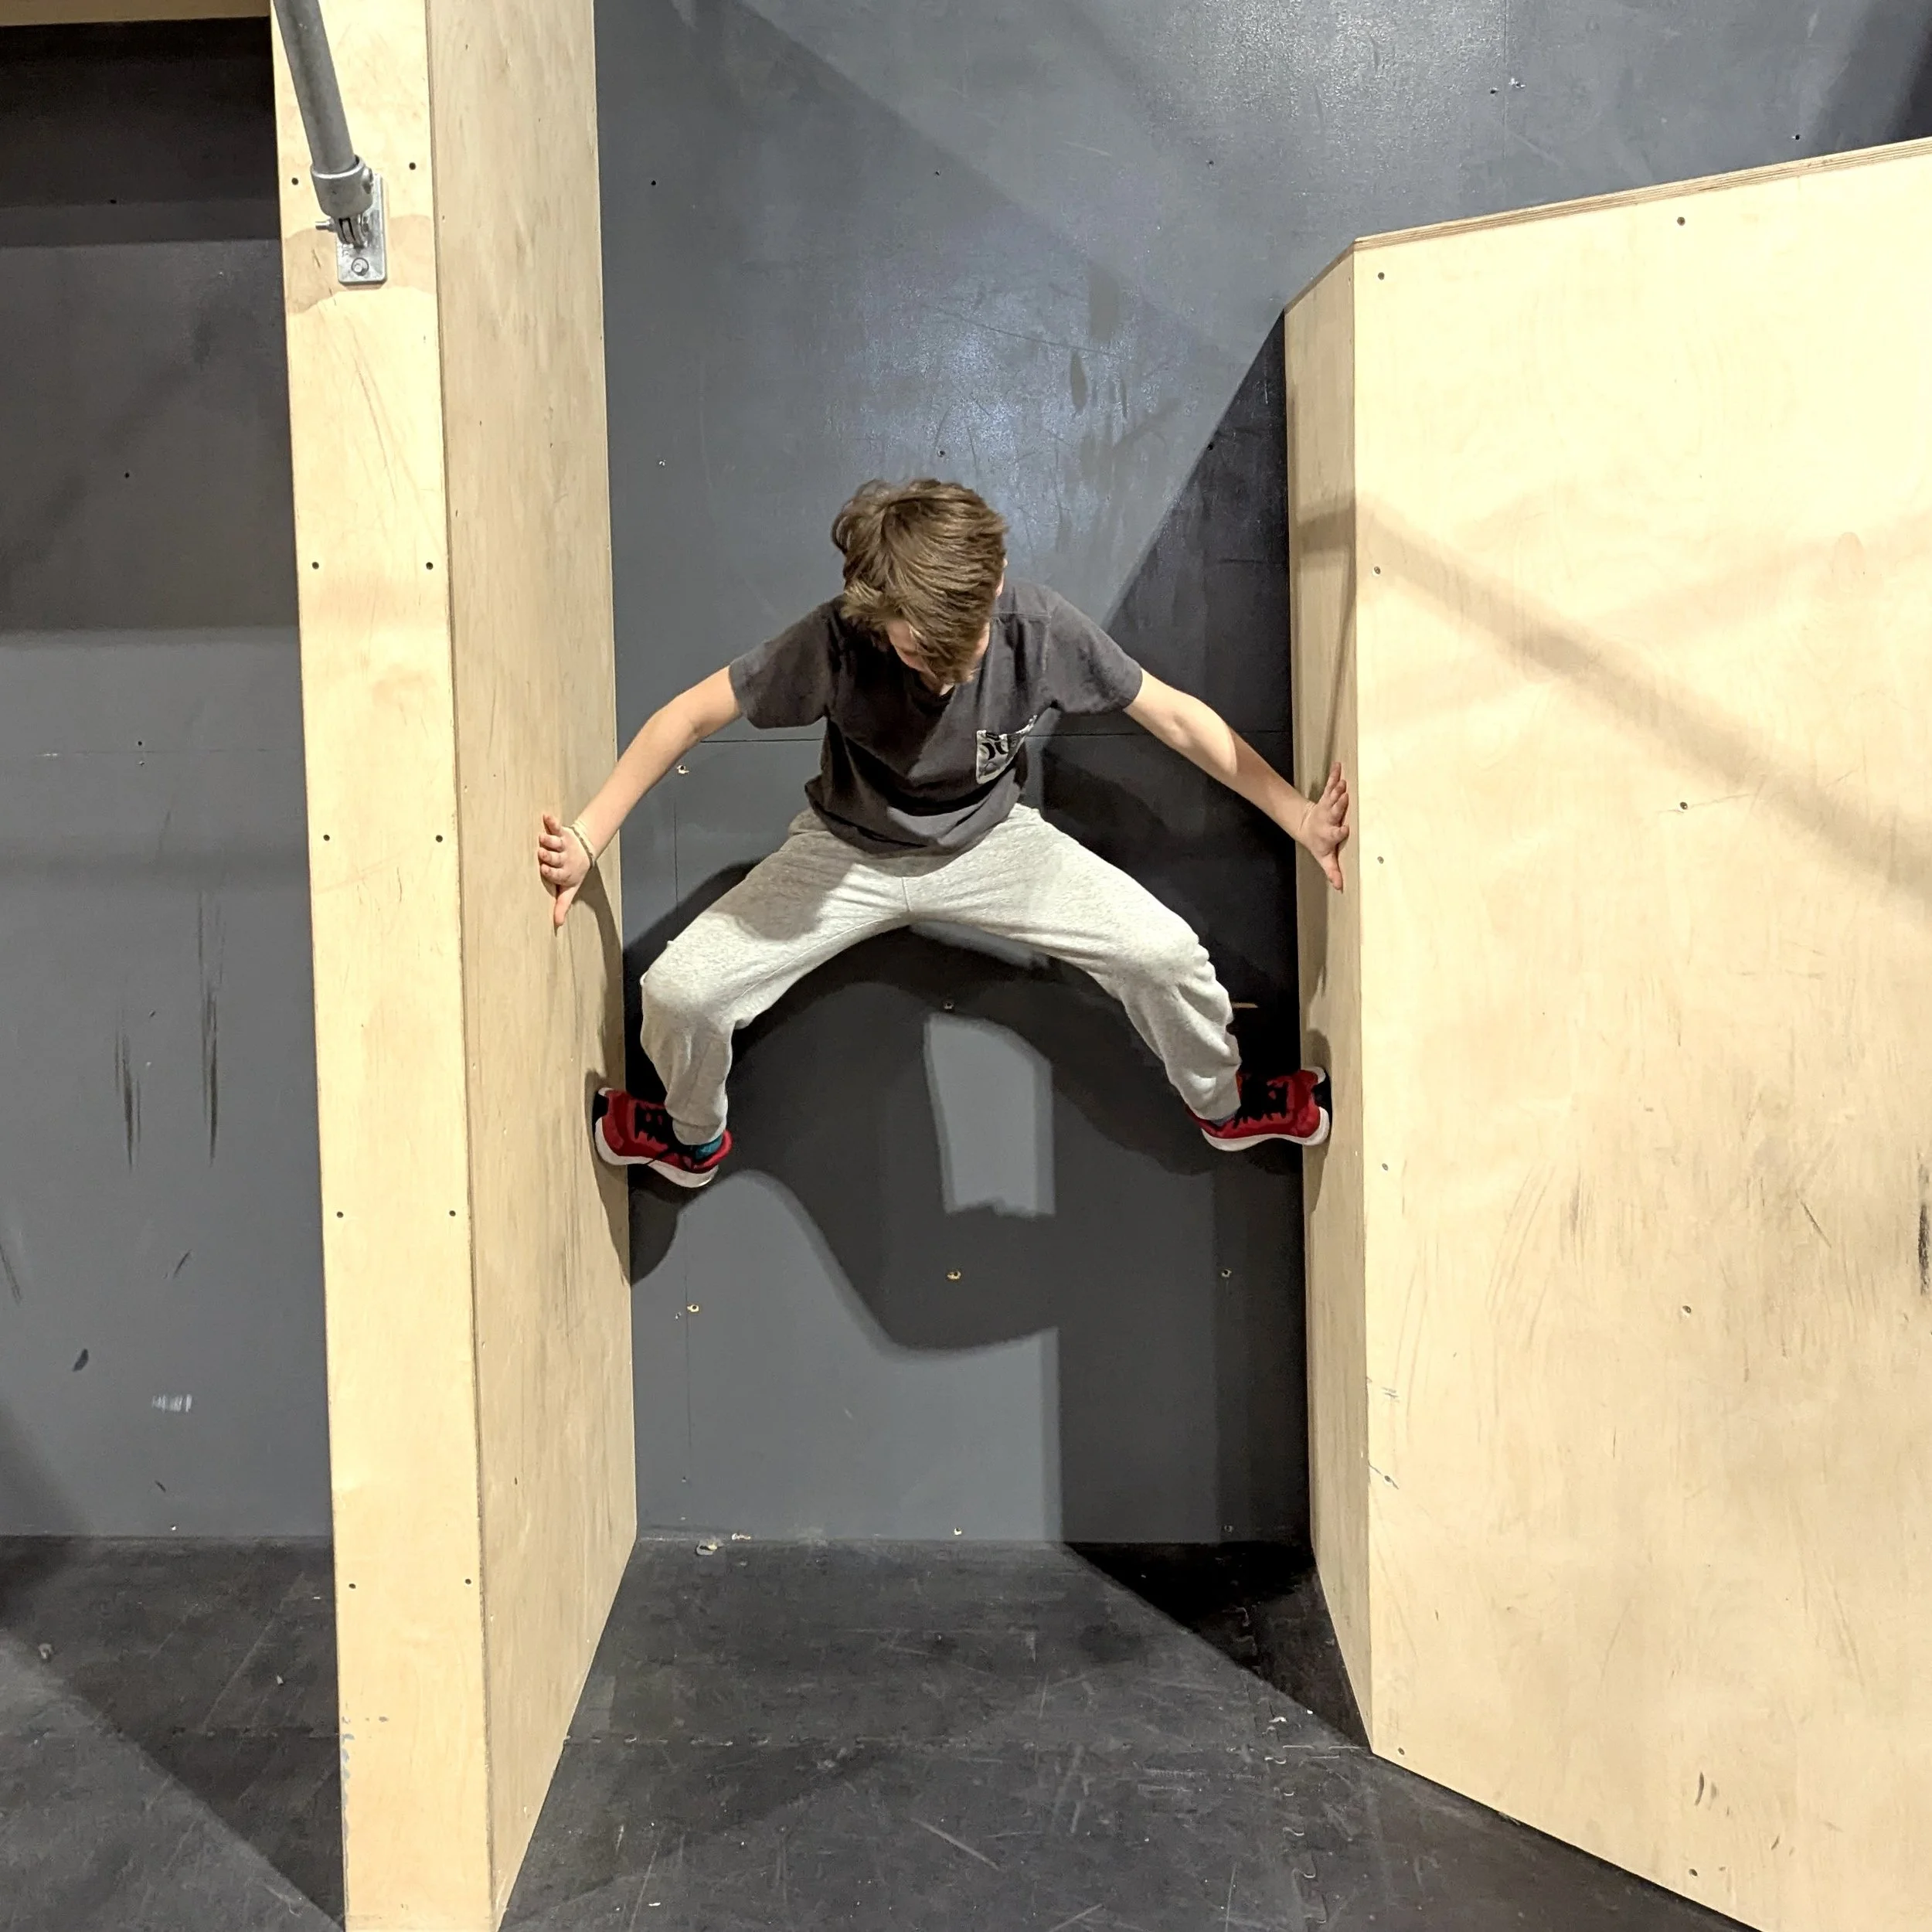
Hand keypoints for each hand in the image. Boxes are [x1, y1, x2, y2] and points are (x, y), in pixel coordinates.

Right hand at [538, 812, 591, 925]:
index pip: (558, 874)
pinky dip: (552, 821)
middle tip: (541, 853)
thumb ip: (562, 904)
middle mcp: (564, 859)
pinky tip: (546, 816)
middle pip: (556, 858)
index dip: (552, 872)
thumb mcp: (569, 889)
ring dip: (549, 840)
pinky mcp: (562, 833)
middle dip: (549, 856)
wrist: (586, 851)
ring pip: (555, 842)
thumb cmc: (572, 873)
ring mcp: (563, 845)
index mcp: (565, 873)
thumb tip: (557, 924)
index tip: (544, 869)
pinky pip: (557, 826)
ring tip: (543, 837)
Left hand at [1304, 761, 1349, 891]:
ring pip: (1332, 797)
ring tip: (1343, 781)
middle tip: (1345, 797)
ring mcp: (1327, 807)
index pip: (1335, 834)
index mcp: (1329, 835)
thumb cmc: (1319, 844)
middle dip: (1339, 805)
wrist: (1305, 827)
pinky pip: (1331, 785)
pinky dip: (1334, 775)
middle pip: (1334, 812)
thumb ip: (1333, 870)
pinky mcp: (1326, 797)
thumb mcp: (1324, 858)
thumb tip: (1340, 887)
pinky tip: (1338, 765)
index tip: (1345, 829)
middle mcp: (1328, 820)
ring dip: (1337, 789)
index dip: (1340, 831)